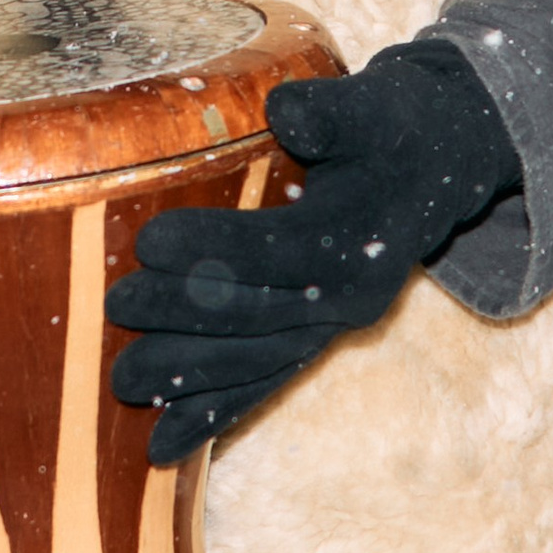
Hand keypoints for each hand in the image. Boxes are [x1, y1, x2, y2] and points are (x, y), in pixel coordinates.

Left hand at [106, 38, 520, 465]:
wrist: (435, 167)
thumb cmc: (389, 127)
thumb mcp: (368, 104)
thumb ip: (329, 111)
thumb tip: (286, 112)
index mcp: (359, 239)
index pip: (277, 250)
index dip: (214, 247)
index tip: (150, 241)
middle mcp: (350, 298)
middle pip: (258, 317)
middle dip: (183, 317)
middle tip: (117, 305)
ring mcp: (334, 329)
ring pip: (256, 364)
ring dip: (190, 379)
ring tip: (124, 383)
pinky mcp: (317, 341)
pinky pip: (262, 384)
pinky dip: (214, 415)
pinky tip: (163, 448)